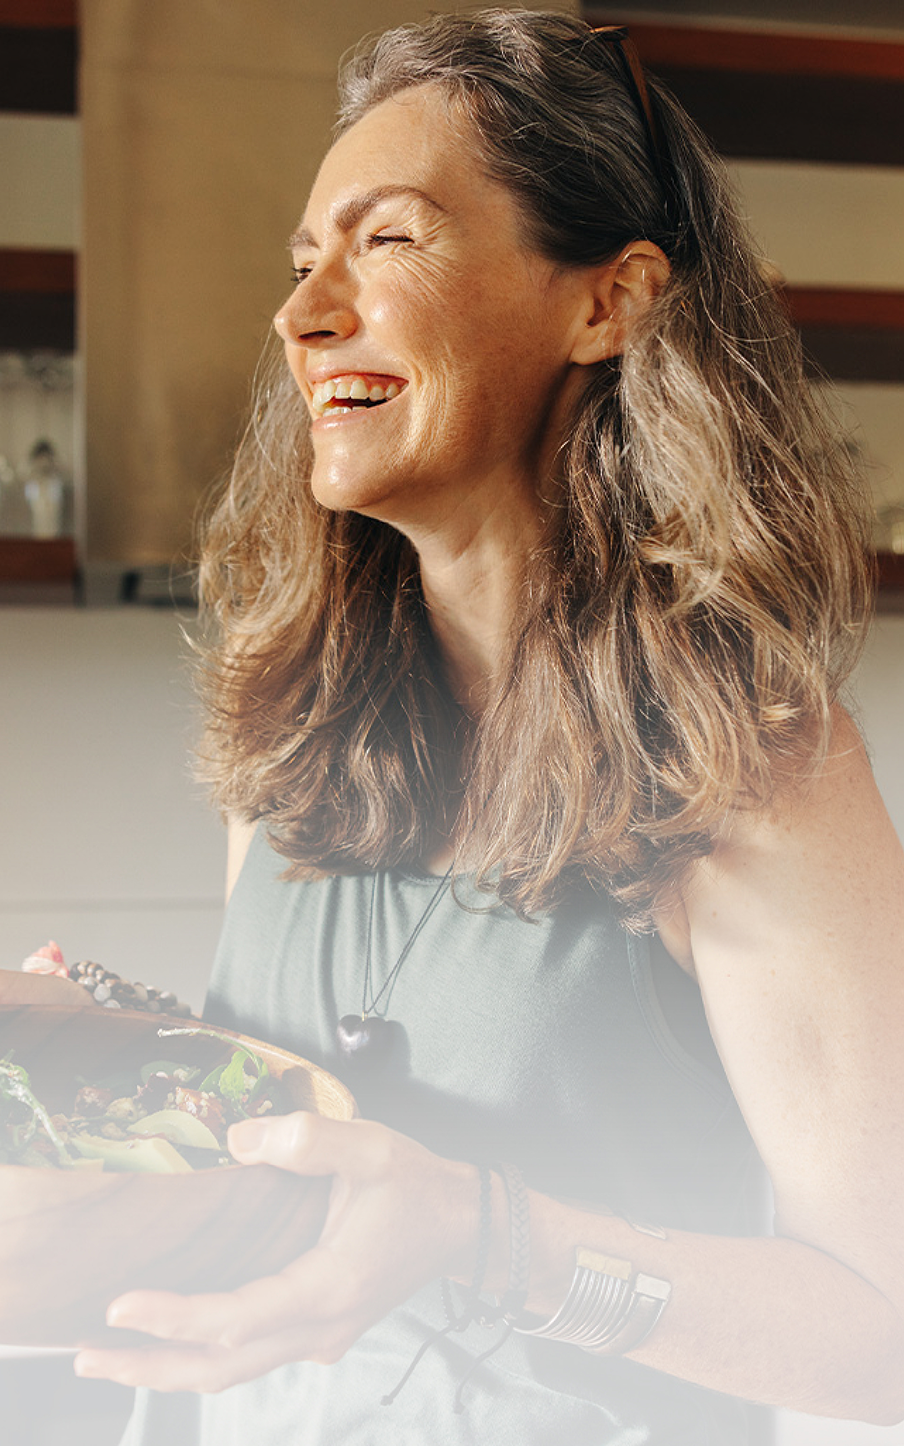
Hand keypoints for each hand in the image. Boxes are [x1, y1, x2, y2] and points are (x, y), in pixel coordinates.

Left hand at [73, 1112, 477, 1392]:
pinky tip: (170, 1338)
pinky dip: (202, 1355)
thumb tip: (238, 1137)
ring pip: (233, 1370)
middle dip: (149, 1364)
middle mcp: (320, 1329)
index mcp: (328, 1287)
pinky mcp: (318, 1331)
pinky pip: (251, 1356)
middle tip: (85, 1353)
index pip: (234, 1318)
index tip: (120, 1303)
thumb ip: (306, 1138)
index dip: (173, 1316)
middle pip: (221, 1365)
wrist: (463, 1226)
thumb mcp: (370, 1146)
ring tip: (109, 1356)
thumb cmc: (417, 1185)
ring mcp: (320, 1338)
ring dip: (169, 1367)